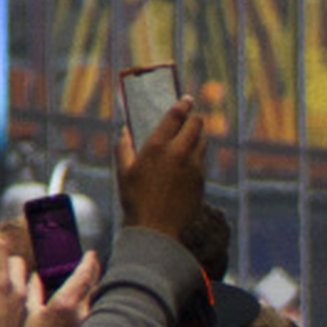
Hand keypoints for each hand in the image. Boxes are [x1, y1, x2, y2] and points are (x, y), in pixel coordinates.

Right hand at [22, 251, 100, 326]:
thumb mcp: (27, 310)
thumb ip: (32, 290)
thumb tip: (36, 277)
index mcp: (66, 304)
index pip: (83, 277)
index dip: (88, 263)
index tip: (90, 254)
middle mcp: (80, 313)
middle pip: (93, 286)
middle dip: (93, 271)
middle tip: (91, 260)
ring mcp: (84, 322)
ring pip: (92, 297)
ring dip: (89, 284)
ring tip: (84, 274)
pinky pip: (88, 307)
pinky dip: (85, 296)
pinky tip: (78, 295)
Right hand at [116, 95, 205, 238]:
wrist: (157, 228)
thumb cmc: (135, 200)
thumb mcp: (123, 171)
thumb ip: (123, 147)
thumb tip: (125, 130)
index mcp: (157, 147)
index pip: (176, 116)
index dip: (183, 104)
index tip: (187, 99)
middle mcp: (179, 153)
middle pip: (197, 125)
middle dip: (195, 118)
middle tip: (192, 116)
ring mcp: (194, 167)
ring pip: (203, 142)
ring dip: (199, 135)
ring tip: (192, 135)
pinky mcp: (202, 180)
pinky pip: (203, 160)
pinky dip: (199, 154)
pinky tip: (191, 157)